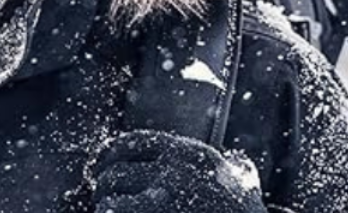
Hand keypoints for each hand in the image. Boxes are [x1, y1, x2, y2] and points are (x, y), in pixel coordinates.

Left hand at [93, 131, 264, 212]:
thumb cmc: (246, 211)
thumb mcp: (244, 180)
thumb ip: (235, 166)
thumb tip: (236, 162)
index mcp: (187, 153)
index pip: (134, 142)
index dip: (110, 151)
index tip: (101, 163)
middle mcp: (173, 172)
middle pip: (118, 171)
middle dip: (104, 183)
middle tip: (101, 193)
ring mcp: (164, 199)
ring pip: (114, 195)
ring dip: (105, 203)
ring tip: (105, 208)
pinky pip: (119, 212)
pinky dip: (111, 212)